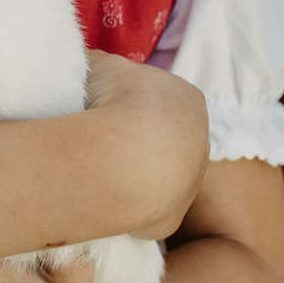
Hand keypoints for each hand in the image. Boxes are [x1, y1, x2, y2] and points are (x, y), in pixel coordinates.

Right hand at [84, 50, 208, 240]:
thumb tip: (84, 68)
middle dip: (131, 139)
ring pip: (155, 174)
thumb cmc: (114, 101)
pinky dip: (123, 202)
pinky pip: (143, 208)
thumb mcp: (97, 65)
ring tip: (93, 166)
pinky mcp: (172, 216)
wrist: (124, 156)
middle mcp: (199, 141)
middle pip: (160, 139)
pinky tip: (99, 194)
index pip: (157, 99)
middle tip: (95, 139)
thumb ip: (96, 66)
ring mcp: (189, 183)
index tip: (101, 106)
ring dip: (128, 171)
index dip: (127, 101)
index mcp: (187, 98)